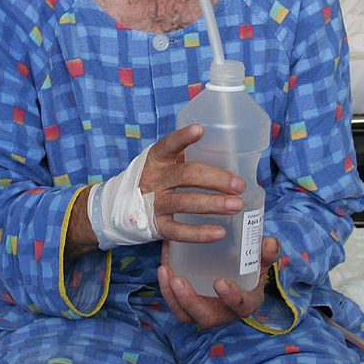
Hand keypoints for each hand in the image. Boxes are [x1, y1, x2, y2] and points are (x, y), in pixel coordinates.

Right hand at [139, 124, 245, 242]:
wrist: (123, 206)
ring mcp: (154, 203)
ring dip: (213, 204)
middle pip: (186, 175)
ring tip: (237, 206)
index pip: (169, 145)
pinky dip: (200, 233)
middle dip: (216, 179)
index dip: (183, 137)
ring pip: (185, 202)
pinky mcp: (157, 226)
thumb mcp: (166, 163)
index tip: (200, 130)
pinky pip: (178, 231)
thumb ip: (189, 157)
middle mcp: (154, 179)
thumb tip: (229, 153)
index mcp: (157, 159)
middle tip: (239, 185)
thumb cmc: (157, 179)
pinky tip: (220, 232)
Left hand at [158, 236, 279, 327]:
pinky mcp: (189, 305)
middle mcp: (224, 312)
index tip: (219, 282)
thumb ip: (267, 252)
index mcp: (245, 303)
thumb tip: (269, 242)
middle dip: (190, 301)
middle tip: (178, 280)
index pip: (239, 305)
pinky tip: (163, 267)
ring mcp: (204, 311)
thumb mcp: (261, 260)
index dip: (230, 297)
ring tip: (165, 272)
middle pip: (205, 317)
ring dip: (173, 296)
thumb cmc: (250, 269)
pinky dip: (166, 289)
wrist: (237, 275)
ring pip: (186, 313)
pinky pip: (176, 304)